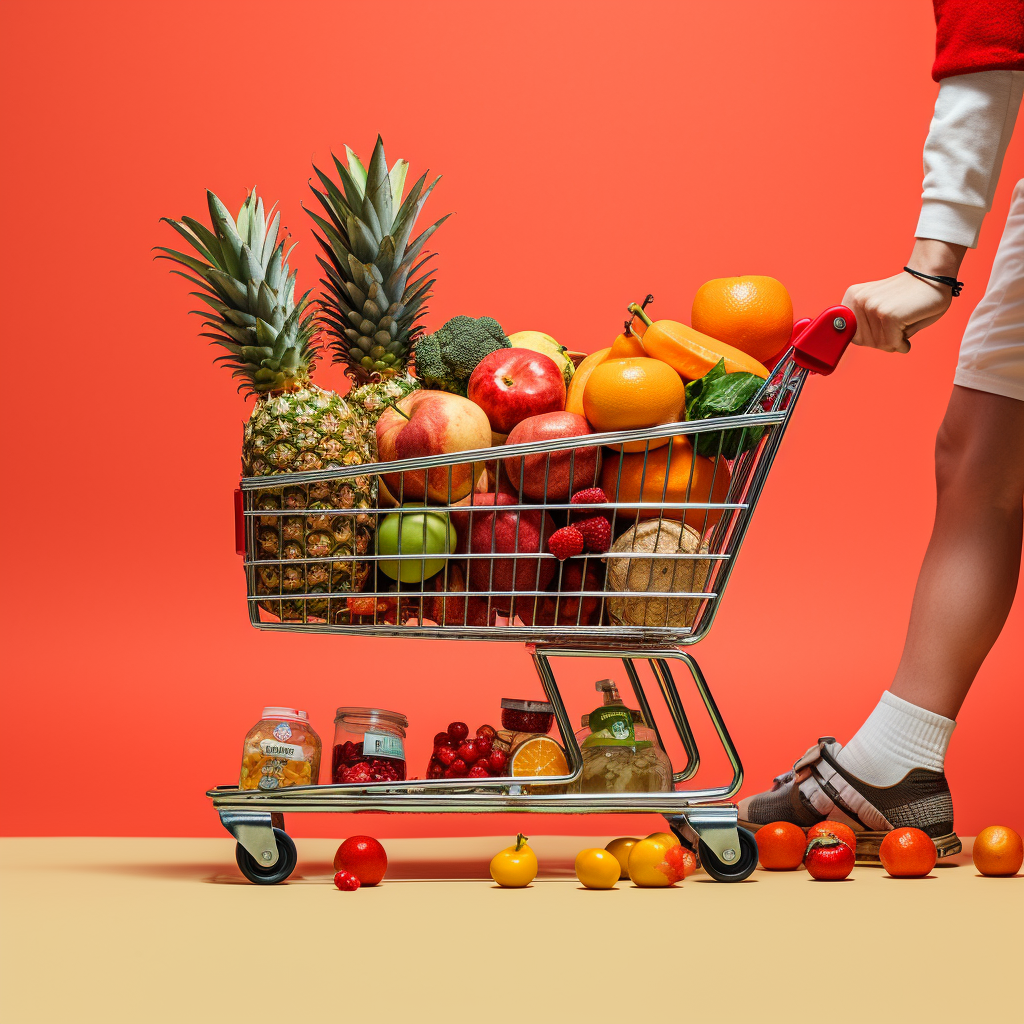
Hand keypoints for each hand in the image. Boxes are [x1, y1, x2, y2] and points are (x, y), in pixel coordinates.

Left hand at [843, 238, 966, 353]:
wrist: (934, 275)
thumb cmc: (910, 295)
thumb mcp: (877, 308)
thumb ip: (864, 325)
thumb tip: (857, 341)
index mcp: (852, 297)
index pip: (851, 334)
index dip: (869, 337)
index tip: (882, 328)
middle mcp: (858, 300)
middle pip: (863, 341)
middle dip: (883, 340)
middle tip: (897, 324)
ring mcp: (872, 307)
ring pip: (879, 344)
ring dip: (895, 340)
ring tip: (904, 320)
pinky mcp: (888, 315)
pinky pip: (892, 343)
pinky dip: (903, 343)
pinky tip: (910, 325)